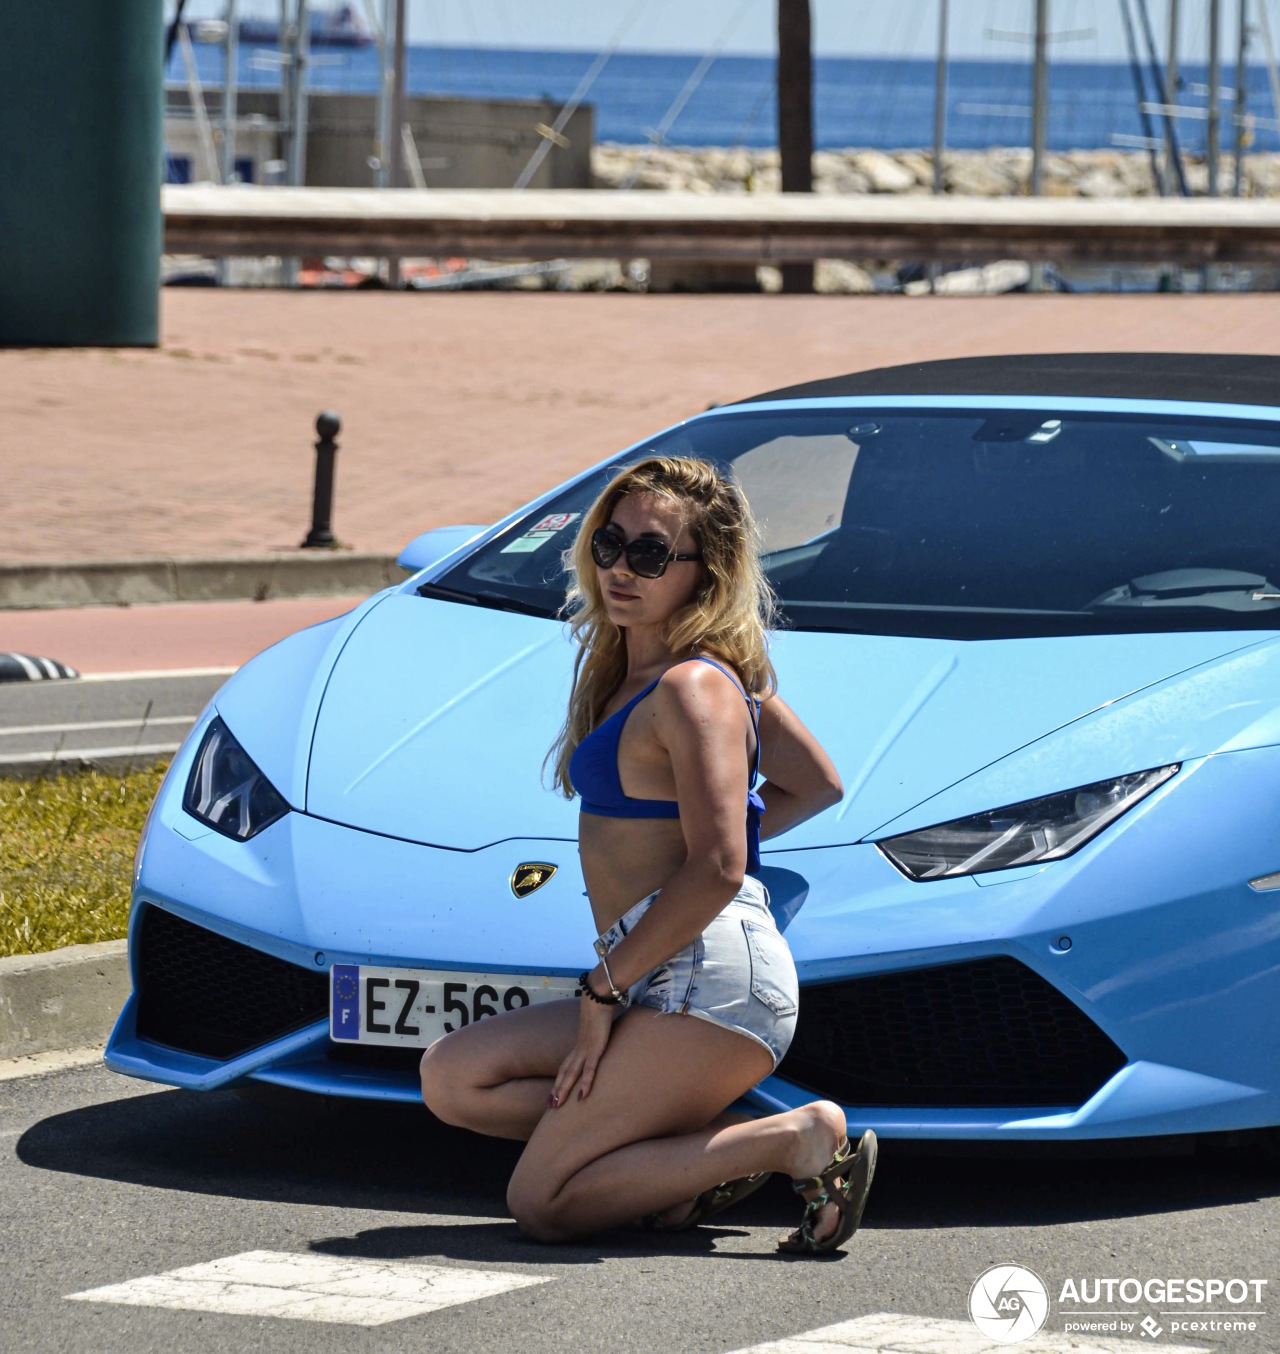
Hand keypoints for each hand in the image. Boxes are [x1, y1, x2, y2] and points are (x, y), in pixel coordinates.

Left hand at [550, 992, 615, 1106]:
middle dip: (557, 1089)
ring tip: (557, 1104)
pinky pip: (589, 1070)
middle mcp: (578, 1050)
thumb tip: (599, 1040)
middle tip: (550, 1106)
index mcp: (579, 1046)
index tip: (554, 1093)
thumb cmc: (599, 1011)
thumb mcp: (597, 1028)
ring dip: (564, 1090)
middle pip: (564, 1073)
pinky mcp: (595, 1049)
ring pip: (571, 1074)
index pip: (565, 1066)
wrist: (597, 998)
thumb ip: (596, 1037)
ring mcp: (585, 1050)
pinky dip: (585, 1083)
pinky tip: (582, 1096)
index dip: (559, 1080)